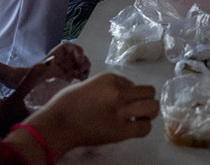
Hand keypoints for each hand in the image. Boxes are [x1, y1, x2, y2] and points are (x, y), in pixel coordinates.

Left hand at [14, 43, 91, 100]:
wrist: (24, 87)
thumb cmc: (27, 77)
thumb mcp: (35, 71)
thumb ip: (43, 66)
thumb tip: (52, 62)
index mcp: (55, 55)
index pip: (69, 47)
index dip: (76, 50)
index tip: (78, 57)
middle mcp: (61, 61)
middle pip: (78, 55)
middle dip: (83, 60)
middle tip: (82, 69)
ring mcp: (64, 69)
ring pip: (80, 65)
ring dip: (84, 68)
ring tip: (83, 75)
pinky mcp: (66, 79)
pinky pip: (78, 75)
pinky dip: (82, 77)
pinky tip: (81, 81)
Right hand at [21, 73, 158, 155]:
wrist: (57, 124)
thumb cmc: (66, 104)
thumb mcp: (89, 84)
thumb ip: (107, 88)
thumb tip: (120, 94)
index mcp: (111, 78)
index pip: (131, 83)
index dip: (129, 92)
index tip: (121, 100)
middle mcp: (119, 92)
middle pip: (149, 92)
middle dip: (146, 99)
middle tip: (139, 107)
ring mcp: (122, 111)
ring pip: (152, 108)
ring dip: (149, 112)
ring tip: (141, 117)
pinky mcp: (121, 131)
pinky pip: (144, 128)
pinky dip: (143, 127)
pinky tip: (135, 128)